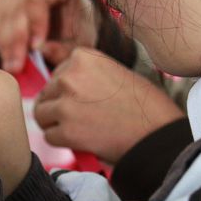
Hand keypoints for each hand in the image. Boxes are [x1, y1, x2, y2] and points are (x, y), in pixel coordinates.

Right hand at [0, 0, 98, 72]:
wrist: (68, 23)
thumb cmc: (77, 31)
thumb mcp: (80, 44)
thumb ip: (64, 49)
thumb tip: (43, 49)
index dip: (34, 24)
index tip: (35, 50)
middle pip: (17, 5)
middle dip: (15, 39)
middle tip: (16, 67)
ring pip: (3, 12)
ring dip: (4, 42)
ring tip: (11, 66)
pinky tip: (6, 55)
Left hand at [34, 48, 184, 163]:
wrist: (158, 133)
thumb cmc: (143, 104)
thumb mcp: (112, 72)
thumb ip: (84, 73)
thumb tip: (55, 80)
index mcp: (82, 58)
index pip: (57, 74)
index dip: (68, 90)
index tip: (85, 99)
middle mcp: (70, 77)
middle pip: (46, 94)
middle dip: (58, 107)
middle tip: (82, 117)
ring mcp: (66, 105)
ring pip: (41, 115)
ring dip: (55, 124)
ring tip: (78, 129)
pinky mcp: (66, 131)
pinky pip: (49, 137)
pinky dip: (62, 142)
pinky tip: (82, 140)